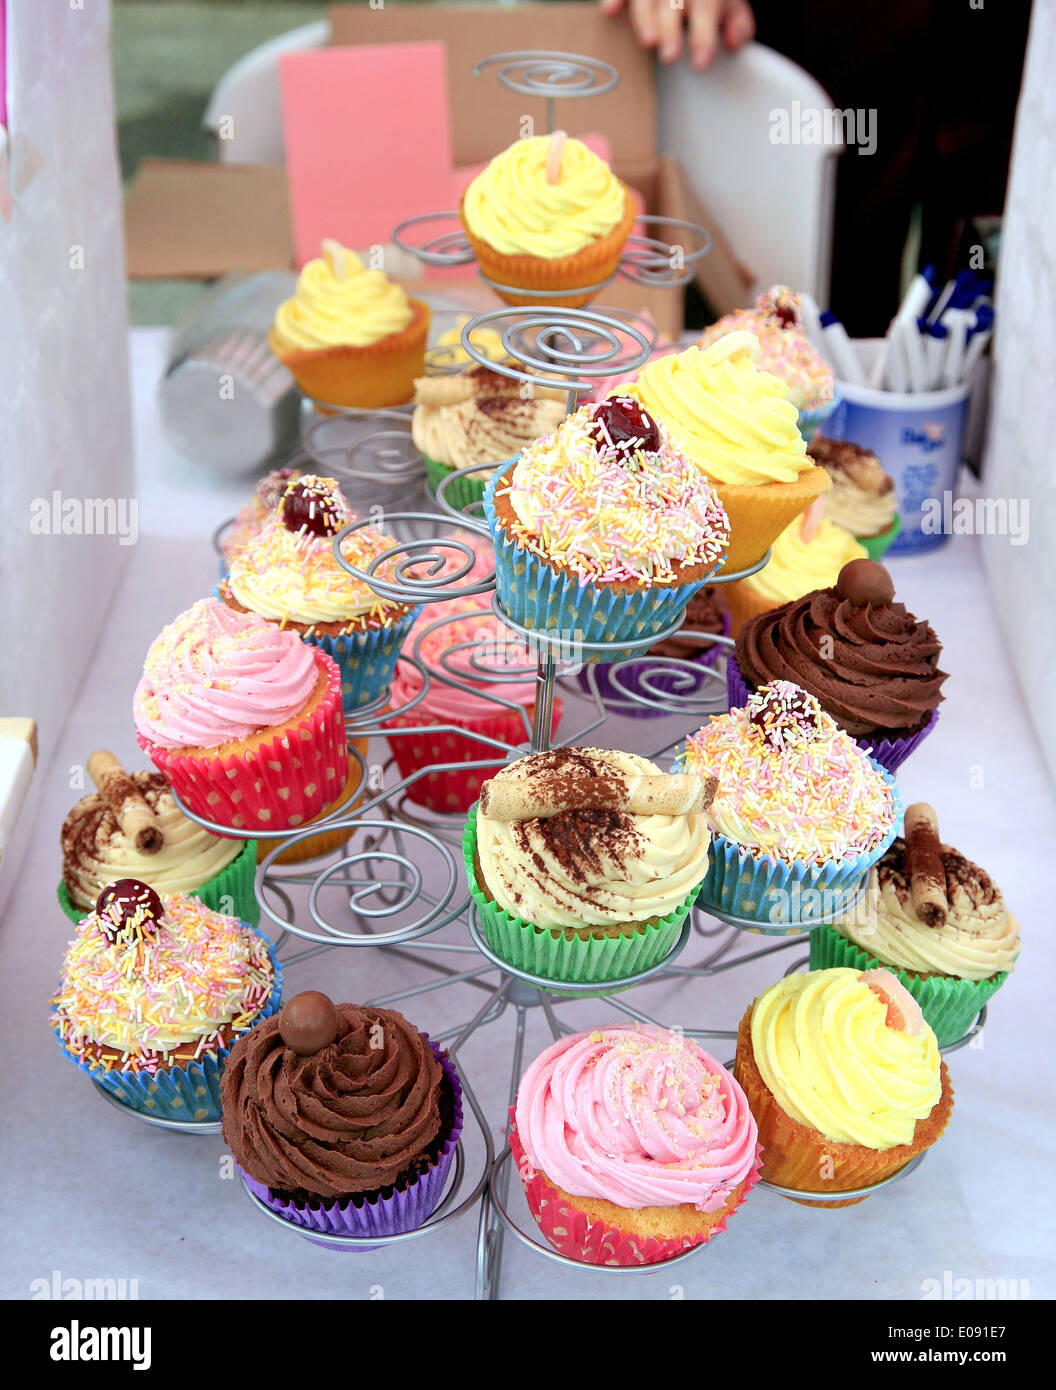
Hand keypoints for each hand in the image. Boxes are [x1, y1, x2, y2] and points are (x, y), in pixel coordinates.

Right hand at [599, 0, 754, 69]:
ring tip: (648, 43)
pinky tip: (610, 12)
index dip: (703, 36)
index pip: (707, 9)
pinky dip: (615, 0)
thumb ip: (737, 23)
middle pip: (674, 3)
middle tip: (669, 56)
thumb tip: (734, 42)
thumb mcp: (731, 4)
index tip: (700, 63)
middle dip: (671, 29)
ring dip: (645, 20)